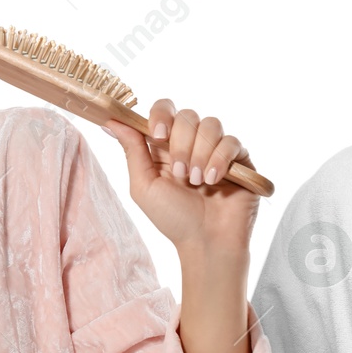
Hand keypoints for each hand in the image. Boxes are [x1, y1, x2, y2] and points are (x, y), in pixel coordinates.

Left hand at [103, 99, 258, 253]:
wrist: (206, 243)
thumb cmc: (174, 219)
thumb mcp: (144, 187)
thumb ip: (132, 151)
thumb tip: (112, 120)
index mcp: (166, 146)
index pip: (165, 109)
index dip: (161, 115)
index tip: (158, 135)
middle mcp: (192, 143)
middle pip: (187, 115)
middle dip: (181, 144)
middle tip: (181, 174)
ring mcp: (216, 149)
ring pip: (211, 124)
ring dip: (200, 153)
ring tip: (198, 181)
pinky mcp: (239, 159)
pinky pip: (232, 141)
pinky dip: (220, 160)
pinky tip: (213, 180)